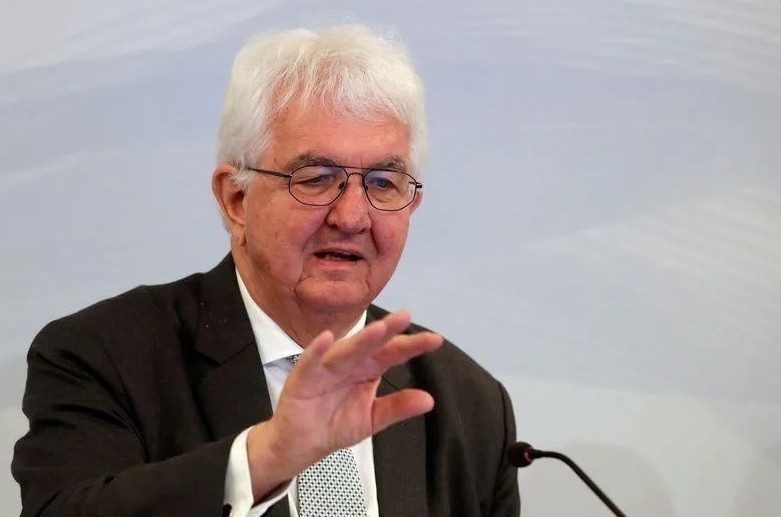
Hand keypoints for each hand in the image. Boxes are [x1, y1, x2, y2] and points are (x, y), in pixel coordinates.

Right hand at [245, 311, 441, 500]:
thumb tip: (429, 400)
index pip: (393, 353)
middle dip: (388, 331)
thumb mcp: (372, 419)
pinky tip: (327, 339)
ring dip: (361, 339)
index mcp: (368, 369)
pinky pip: (310, 361)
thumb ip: (397, 407)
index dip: (412, 345)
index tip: (435, 340)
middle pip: (371, 344)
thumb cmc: (334, 424)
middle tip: (406, 317)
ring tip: (379, 328)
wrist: (301, 444)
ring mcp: (326, 367)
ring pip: (346, 350)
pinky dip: (317, 350)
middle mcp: (350, 362)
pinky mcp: (303, 377)